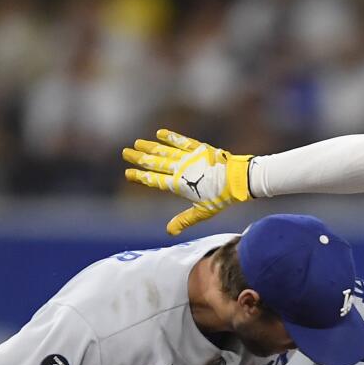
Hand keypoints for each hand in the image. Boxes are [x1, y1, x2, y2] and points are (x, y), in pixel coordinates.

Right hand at [123, 129, 251, 234]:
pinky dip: (170, 137)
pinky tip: (159, 133)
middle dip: (139, 158)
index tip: (128, 173)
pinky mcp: (199, 148)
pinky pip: (181, 141)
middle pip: (155, 162)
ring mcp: (189, 157)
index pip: (155, 180)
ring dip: (150, 147)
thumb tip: (169, 232)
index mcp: (179, 185)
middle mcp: (181, 169)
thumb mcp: (202, 212)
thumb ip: (184, 220)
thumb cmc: (221, 198)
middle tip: (125, 152)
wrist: (238, 180)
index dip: (140, 176)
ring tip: (137, 143)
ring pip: (165, 150)